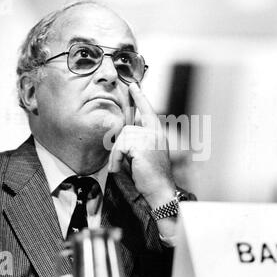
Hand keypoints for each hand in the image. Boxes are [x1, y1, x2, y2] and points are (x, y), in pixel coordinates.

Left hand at [108, 83, 175, 208]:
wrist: (160, 190)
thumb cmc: (151, 176)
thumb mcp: (145, 154)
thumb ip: (138, 141)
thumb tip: (123, 133)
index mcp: (157, 133)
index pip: (147, 111)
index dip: (140, 97)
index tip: (133, 86)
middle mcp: (156, 132)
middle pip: (127, 129)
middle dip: (118, 146)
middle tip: (118, 162)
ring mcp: (150, 138)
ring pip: (122, 137)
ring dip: (117, 154)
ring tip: (120, 166)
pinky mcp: (143, 145)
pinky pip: (120, 146)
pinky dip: (116, 158)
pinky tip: (120, 168)